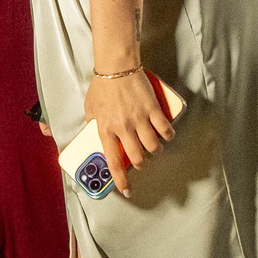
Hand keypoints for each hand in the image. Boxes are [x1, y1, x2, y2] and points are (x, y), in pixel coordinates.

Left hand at [83, 68, 173, 190]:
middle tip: (142, 161)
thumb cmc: (102, 86)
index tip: (127, 191)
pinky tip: (166, 136)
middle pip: (138, 158)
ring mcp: (139, 119)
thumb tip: (95, 136)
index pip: (113, 161)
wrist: (116, 66)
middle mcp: (123, 127)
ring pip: (153, 147)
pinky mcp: (153, 109)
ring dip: (155, 152)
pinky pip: (165, 130)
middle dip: (141, 165)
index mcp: (106, 129)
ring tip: (154, 148)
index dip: (121, 180)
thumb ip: (93, 125)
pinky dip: (168, 136)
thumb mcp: (90, 109)